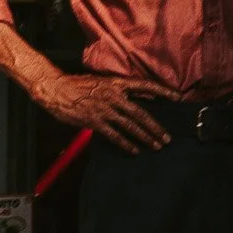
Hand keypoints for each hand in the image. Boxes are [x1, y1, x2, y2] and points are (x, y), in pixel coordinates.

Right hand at [30, 74, 169, 152]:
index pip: (144, 85)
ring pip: (130, 125)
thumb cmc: (78, 85)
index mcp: (116, 83)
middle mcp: (113, 96)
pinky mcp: (94, 121)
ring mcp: (104, 109)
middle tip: (167, 138)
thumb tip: (146, 96)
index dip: (162, 91)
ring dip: (145, 137)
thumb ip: (124, 90)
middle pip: (140, 113)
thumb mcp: (102, 82)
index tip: (177, 97)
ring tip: (156, 146)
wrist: (55, 89)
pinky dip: (126, 143)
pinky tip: (135, 150)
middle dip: (155, 126)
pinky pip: (114, 135)